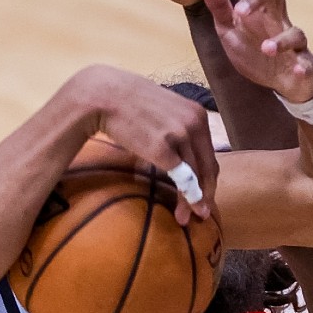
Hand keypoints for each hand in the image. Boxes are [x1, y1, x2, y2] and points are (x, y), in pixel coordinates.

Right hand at [76, 65, 217, 221]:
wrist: (102, 94)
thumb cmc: (130, 103)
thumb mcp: (165, 110)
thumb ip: (180, 129)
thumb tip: (184, 156)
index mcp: (198, 114)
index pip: (210, 155)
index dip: (209, 180)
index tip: (205, 197)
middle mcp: (194, 123)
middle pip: (208, 168)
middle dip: (206, 195)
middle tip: (201, 215)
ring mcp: (179, 135)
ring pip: (196, 177)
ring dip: (192, 201)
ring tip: (185, 217)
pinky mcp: (162, 148)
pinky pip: (181, 178)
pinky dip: (184, 197)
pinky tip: (182, 209)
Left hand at [200, 0, 312, 103]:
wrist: (280, 82)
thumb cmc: (253, 51)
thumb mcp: (229, 30)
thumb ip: (219, 6)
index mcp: (257, 9)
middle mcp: (277, 20)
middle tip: (239, 12)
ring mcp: (293, 42)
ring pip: (295, 32)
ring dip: (281, 40)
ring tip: (265, 48)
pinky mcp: (304, 64)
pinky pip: (309, 62)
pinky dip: (304, 66)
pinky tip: (296, 71)